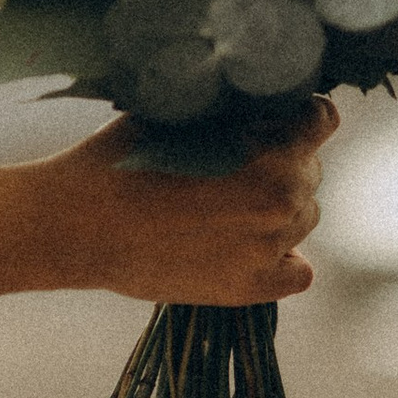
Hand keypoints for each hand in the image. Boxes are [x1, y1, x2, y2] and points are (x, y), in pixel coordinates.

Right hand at [36, 101, 337, 304]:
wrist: (77, 223)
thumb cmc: (123, 157)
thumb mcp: (185, 115)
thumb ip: (238, 115)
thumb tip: (269, 110)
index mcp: (272, 152)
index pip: (320, 121)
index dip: (296, 116)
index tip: (275, 120)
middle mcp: (282, 201)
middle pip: (309, 173)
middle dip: (282, 163)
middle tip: (234, 164)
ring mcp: (269, 249)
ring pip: (303, 219)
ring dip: (278, 208)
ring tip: (228, 204)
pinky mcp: (250, 287)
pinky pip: (299, 272)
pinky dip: (282, 258)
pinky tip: (248, 244)